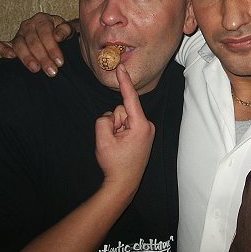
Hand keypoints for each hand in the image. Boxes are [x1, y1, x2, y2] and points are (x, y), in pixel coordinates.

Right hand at [0, 12, 74, 76]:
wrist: (55, 33)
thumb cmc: (61, 32)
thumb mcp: (67, 29)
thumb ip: (65, 30)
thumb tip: (58, 37)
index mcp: (42, 19)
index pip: (46, 34)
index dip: (52, 48)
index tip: (59, 62)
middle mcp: (28, 25)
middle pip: (33, 42)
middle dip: (42, 57)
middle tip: (51, 71)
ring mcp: (19, 34)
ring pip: (19, 45)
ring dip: (27, 58)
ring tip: (36, 69)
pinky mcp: (12, 43)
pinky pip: (5, 45)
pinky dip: (4, 50)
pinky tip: (9, 56)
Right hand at [95, 64, 154, 195]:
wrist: (123, 184)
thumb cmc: (114, 164)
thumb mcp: (103, 140)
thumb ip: (103, 121)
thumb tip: (109, 116)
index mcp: (141, 125)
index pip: (130, 98)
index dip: (125, 82)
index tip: (121, 68)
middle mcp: (147, 125)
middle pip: (122, 110)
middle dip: (114, 122)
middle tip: (114, 142)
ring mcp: (146, 130)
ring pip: (122, 118)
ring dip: (116, 129)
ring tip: (118, 146)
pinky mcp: (143, 134)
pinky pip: (126, 125)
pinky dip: (120, 132)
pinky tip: (122, 146)